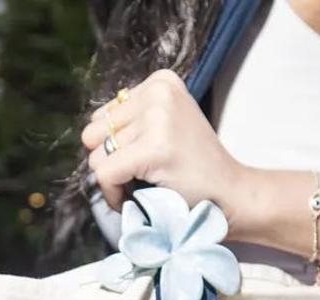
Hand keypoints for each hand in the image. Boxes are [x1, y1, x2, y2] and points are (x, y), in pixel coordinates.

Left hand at [80, 69, 249, 218]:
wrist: (231, 195)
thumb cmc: (195, 167)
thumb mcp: (167, 124)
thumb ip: (133, 118)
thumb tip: (88, 132)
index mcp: (161, 81)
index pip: (104, 115)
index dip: (116, 146)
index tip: (144, 160)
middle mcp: (159, 92)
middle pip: (94, 133)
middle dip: (111, 160)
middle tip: (141, 175)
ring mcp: (158, 118)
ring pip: (96, 156)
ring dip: (114, 180)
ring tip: (143, 185)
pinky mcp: (154, 148)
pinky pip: (104, 174)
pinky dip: (113, 194)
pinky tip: (136, 198)